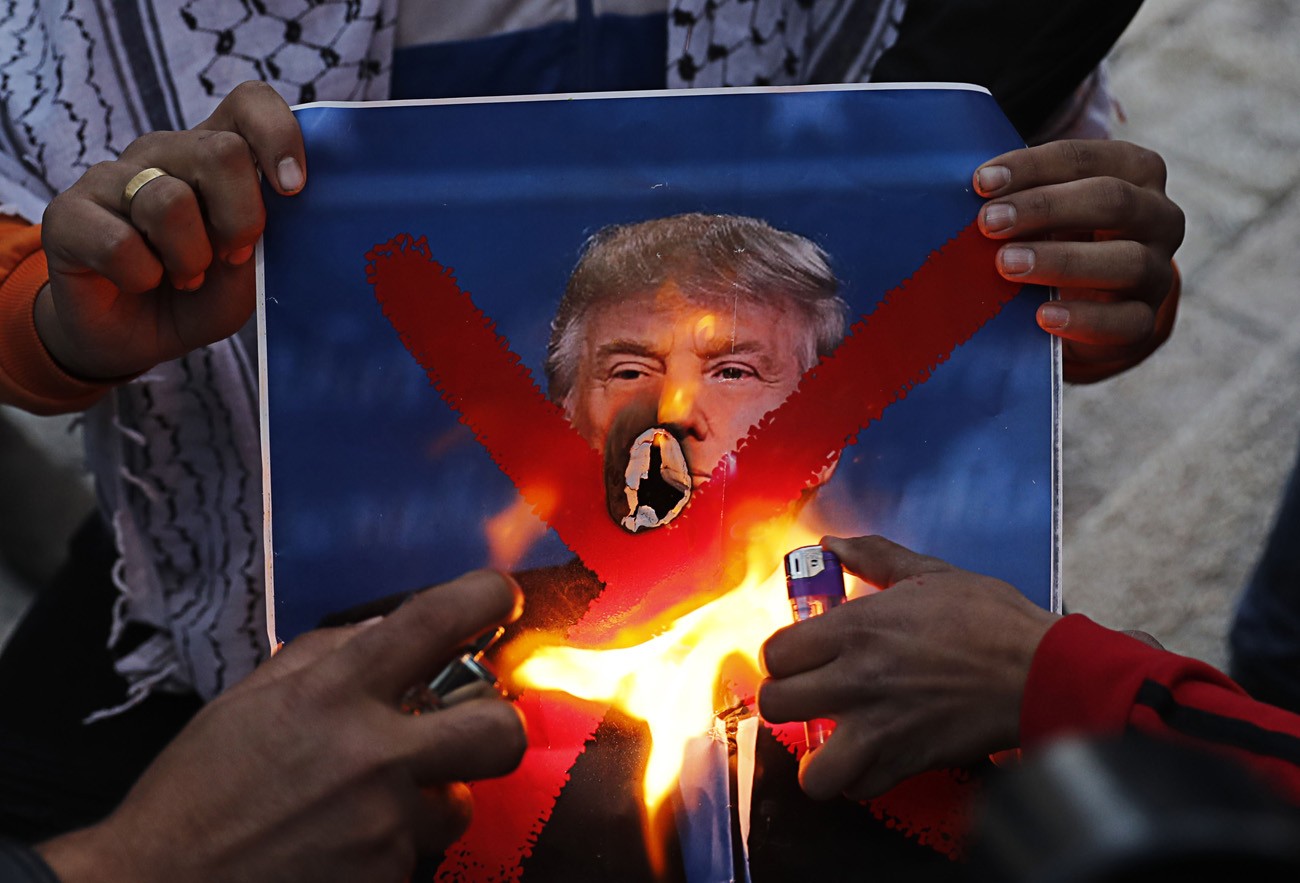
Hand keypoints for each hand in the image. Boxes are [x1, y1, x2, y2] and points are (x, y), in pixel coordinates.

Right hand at [36, 81, 304, 380]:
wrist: (133, 340)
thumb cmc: (198, 298)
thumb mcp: (248, 275)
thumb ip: (264, 236)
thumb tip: (276, 201)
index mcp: (214, 154)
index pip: (249, 103)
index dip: (278, 134)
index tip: (292, 188)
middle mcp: (163, 154)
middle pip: (223, 152)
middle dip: (242, 220)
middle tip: (229, 258)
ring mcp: (111, 177)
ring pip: (171, 201)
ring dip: (190, 259)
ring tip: (183, 276)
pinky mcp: (68, 213)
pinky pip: (120, 243)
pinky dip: (141, 278)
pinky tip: (137, 283)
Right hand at [38, 570, 526, 882]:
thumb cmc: (195, 792)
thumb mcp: (248, 700)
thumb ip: (324, 655)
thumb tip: (388, 627)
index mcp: (333, 694)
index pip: (435, 622)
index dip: (483, 597)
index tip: (497, 598)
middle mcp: (372, 755)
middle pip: (499, 729)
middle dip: (494, 725)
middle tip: (468, 728)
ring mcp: (385, 826)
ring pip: (459, 803)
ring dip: (430, 799)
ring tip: (370, 805)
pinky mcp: (386, 880)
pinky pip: (418, 854)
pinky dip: (392, 848)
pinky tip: (341, 846)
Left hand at [757, 536, 1057, 800]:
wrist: (1040, 671)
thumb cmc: (990, 619)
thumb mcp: (930, 572)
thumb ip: (873, 556)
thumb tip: (832, 542)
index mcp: (856, 628)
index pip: (776, 652)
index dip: (784, 655)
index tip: (802, 656)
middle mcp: (856, 680)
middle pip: (777, 704)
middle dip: (787, 700)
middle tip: (810, 694)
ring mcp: (879, 728)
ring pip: (810, 768)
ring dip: (816, 757)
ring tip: (831, 739)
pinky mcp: (906, 763)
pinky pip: (857, 789)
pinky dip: (858, 780)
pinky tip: (870, 756)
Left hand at [974, 140, 1184, 382]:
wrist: (1095, 301)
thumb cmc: (1061, 235)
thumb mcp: (1047, 207)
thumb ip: (1020, 195)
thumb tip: (973, 192)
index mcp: (1136, 171)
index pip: (1085, 159)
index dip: (1032, 167)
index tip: (982, 182)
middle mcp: (1159, 216)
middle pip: (1112, 200)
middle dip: (1045, 208)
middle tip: (989, 222)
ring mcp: (1158, 270)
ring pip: (1127, 260)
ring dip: (1062, 260)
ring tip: (1006, 264)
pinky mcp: (1145, 318)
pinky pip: (1126, 320)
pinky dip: (1085, 318)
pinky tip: (1043, 317)